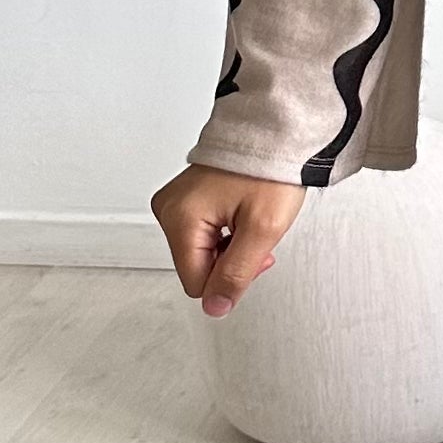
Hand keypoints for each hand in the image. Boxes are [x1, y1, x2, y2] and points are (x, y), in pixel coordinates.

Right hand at [150, 164, 306, 316]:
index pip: (197, 283)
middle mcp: (169, 210)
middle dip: (231, 262)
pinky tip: (241, 217)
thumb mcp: (262, 229)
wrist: (273, 135)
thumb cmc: (270, 170)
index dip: (231, 279)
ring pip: (201, 255)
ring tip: (250, 221)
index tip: (255, 255)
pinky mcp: (184, 201)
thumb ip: (237, 273)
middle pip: (198, 269)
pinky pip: (201, 236)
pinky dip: (225, 234)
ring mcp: (174, 204)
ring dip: (230, 248)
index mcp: (180, 218)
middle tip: (256, 234)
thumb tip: (216, 307)